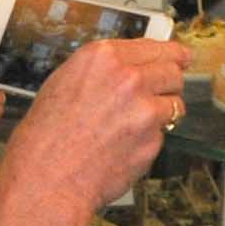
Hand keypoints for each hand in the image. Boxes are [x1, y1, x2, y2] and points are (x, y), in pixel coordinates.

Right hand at [0, 39, 190, 225]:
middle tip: (159, 93)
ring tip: (133, 126)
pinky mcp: (153, 141)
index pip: (154, 46)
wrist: (47, 179)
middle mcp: (128, 78)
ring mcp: (144, 110)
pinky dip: (149, 140)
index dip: (170, 54)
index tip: (179, 57)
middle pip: (173, 71)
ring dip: (162, 112)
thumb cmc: (45, 136)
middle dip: (169, 82)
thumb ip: (102, 71)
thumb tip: (131, 66)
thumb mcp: (64, 83)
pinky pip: (163, 135)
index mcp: (102, 57)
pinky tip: (123, 146)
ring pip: (175, 104)